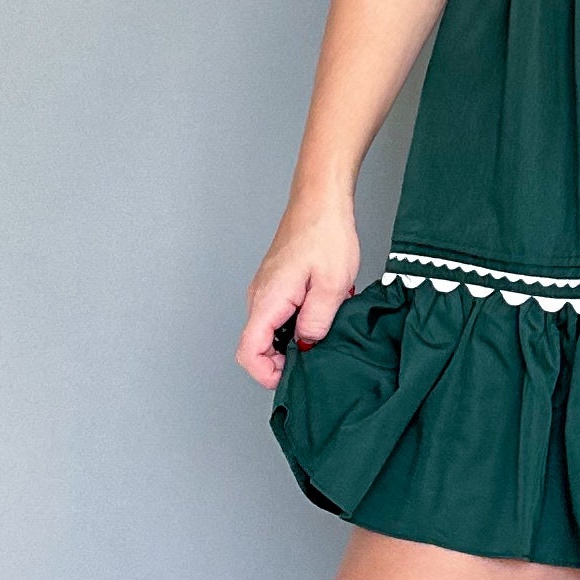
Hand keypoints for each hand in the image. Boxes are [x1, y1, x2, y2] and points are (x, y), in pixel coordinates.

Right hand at [235, 200, 363, 389]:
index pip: (248, 351)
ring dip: (293, 339)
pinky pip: (279, 315)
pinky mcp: (276, 284)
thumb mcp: (331, 285)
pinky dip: (297, 322)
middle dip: (284, 360)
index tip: (292, 377)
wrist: (320, 201)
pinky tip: (321, 312)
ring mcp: (265, 290)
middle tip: (317, 354)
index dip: (266, 373)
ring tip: (323, 328)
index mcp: (268, 299)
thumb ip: (317, 323)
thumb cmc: (325, 234)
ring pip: (270, 332)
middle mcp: (259, 296)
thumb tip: (306, 347)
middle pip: (257, 346)